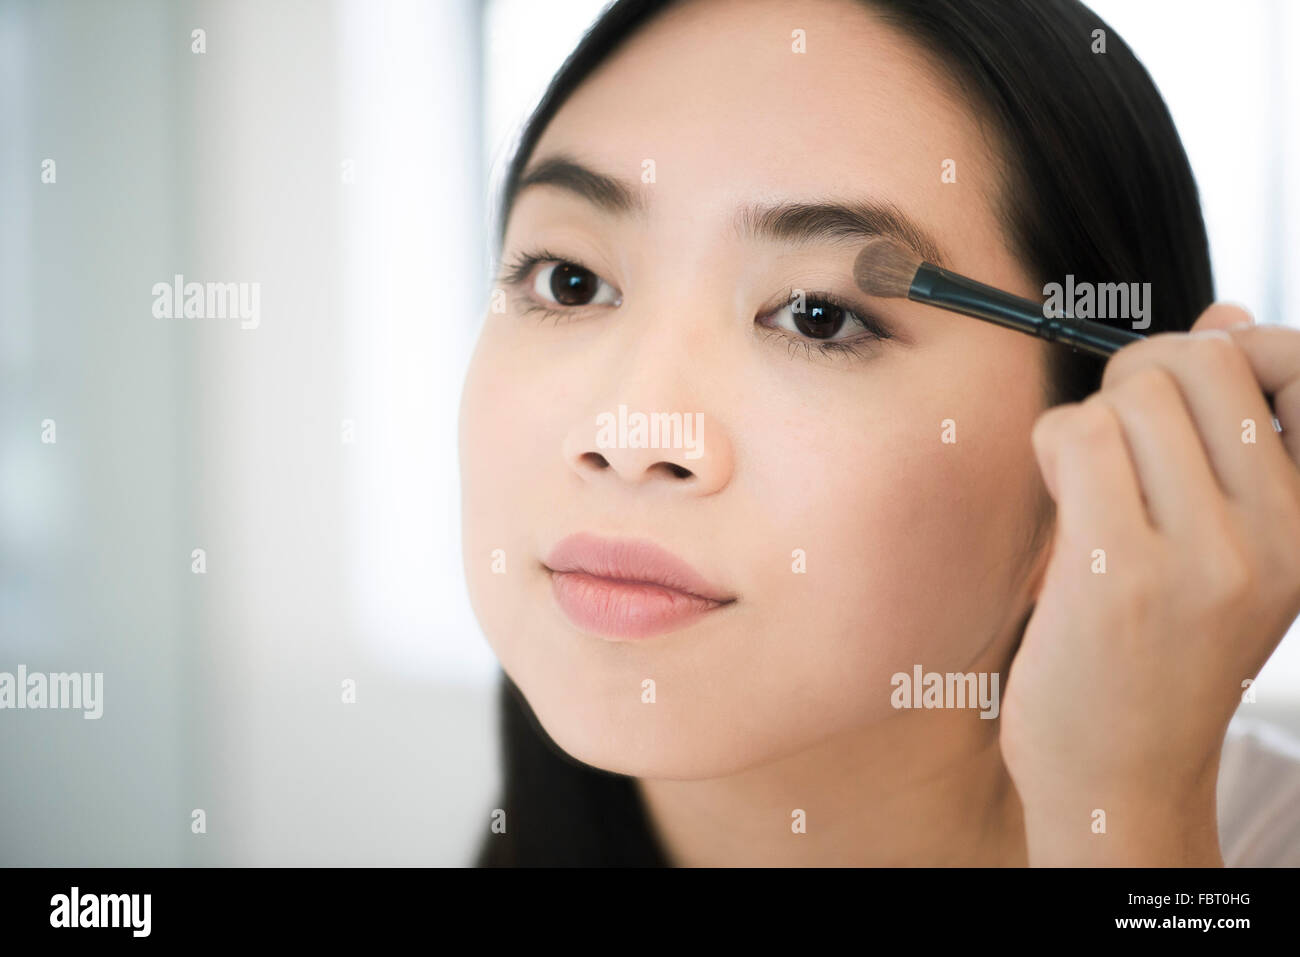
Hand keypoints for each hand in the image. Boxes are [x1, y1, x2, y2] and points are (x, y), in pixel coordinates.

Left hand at [1000, 304, 1299, 865]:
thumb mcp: (1233, 546)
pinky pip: (1078, 437)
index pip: (1292, 363)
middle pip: (1198, 361)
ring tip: (1089, 482)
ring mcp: (1203, 557)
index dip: (1225, 348)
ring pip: (1132, 395)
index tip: (1180, 391)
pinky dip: (1054, 449)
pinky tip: (1061, 498)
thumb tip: (1226, 318)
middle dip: (1141, 373)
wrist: (1122, 773)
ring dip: (1091, 421)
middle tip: (1118, 430)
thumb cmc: (1163, 649)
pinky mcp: (1120, 575)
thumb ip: (1234, 435)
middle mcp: (1277, 535)